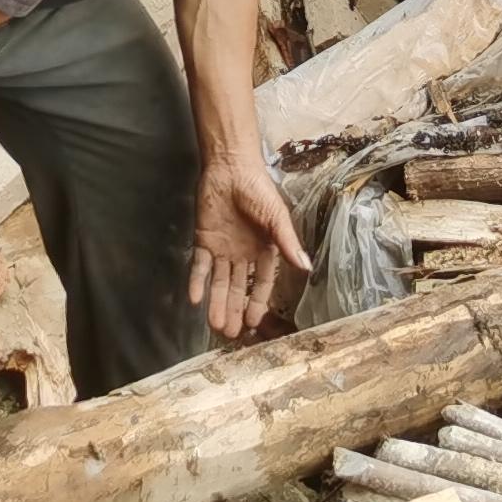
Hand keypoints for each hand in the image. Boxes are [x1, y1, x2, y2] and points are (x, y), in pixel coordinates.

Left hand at [188, 161, 311, 340]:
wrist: (230, 167)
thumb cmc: (258, 189)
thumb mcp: (277, 217)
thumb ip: (288, 243)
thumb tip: (307, 267)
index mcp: (263, 249)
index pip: (261, 283)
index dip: (257, 302)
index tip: (254, 324)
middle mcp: (242, 254)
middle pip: (238, 287)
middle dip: (235, 310)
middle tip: (231, 334)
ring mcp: (222, 248)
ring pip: (219, 282)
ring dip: (217, 302)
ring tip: (215, 325)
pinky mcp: (203, 240)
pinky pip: (199, 266)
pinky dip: (197, 282)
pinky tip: (195, 299)